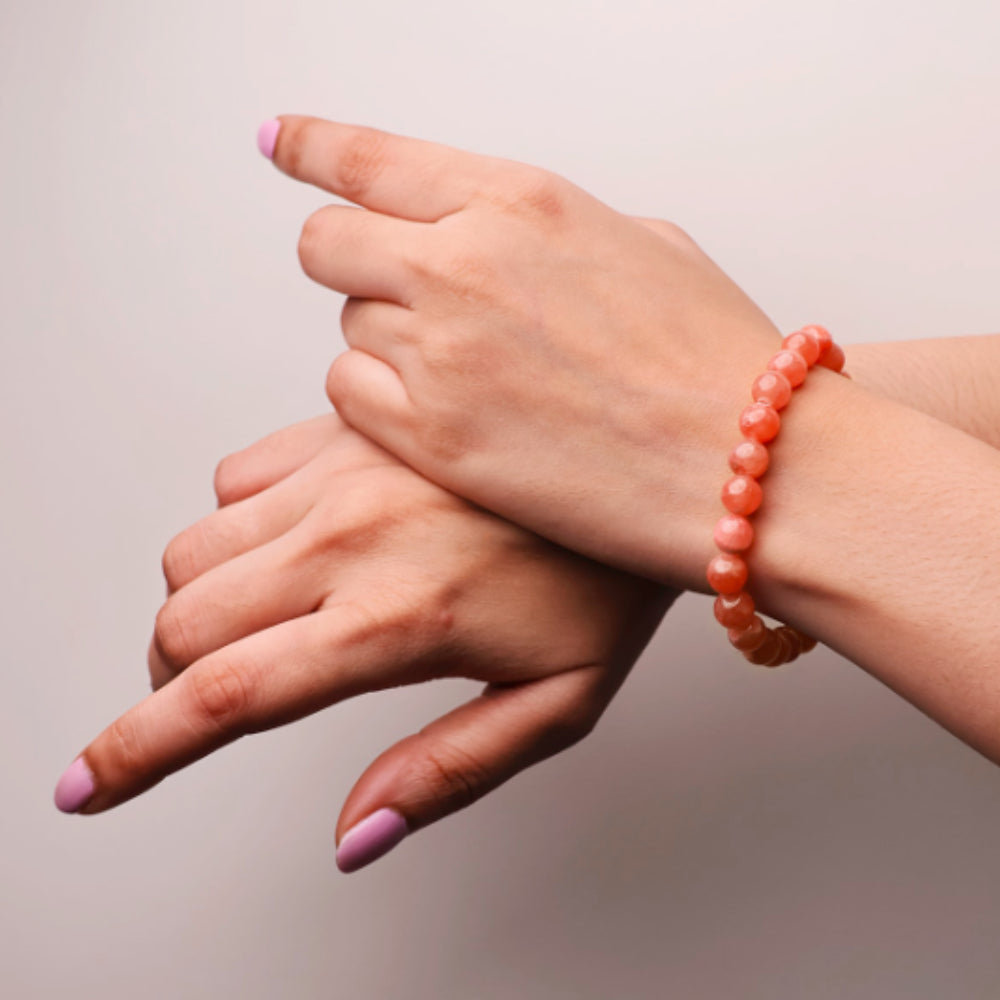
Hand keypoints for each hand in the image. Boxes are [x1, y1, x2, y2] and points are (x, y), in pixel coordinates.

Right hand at [56, 415, 674, 870]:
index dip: (139, 752)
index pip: (229, 697)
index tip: (89, 782)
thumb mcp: (557, 702)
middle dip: (172, 681)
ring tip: (259, 624)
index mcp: (398, 618)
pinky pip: (238, 477)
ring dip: (200, 604)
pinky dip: (237, 526)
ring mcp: (345, 470)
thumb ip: (447, 773)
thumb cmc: (611, 579)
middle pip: (186, 621)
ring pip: (196, 548)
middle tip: (210, 699)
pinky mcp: (350, 427)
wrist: (653, 461)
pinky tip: (294, 544)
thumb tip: (356, 833)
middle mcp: (352, 538)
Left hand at [262, 115, 786, 587]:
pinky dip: (381, 406)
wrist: (750, 463)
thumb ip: (547, 229)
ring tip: (470, 377)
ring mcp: (440, 351)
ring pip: (346, 328)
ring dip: (387, 346)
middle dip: (356, 267)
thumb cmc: (717, 362)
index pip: (368, 157)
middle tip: (404, 299)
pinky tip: (449, 419)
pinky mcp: (431, 437)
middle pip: (329, 245)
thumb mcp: (643, 246)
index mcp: (519, 200)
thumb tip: (493, 232)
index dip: (310, 147)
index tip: (279, 141)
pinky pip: (350, 398)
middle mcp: (463, 263)